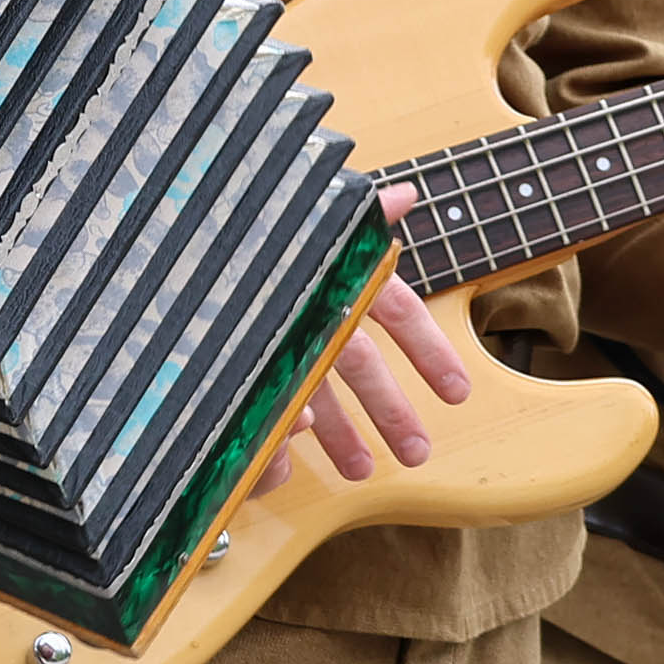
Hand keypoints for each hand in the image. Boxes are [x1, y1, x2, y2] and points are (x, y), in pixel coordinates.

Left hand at [273, 195, 472, 484]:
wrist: (206, 225)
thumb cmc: (259, 218)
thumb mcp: (310, 210)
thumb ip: (359, 209)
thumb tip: (404, 193)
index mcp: (343, 276)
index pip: (400, 314)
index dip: (429, 352)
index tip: (457, 392)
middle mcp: (319, 312)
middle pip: (365, 367)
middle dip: (391, 411)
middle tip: (416, 452)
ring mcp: (286, 338)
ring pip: (321, 390)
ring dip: (343, 433)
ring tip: (360, 470)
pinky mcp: (249, 360)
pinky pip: (269, 397)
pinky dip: (278, 425)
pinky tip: (286, 451)